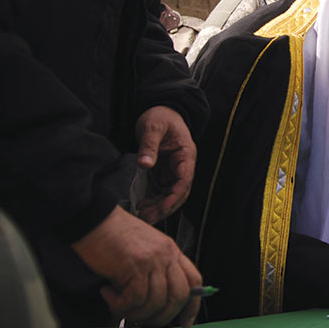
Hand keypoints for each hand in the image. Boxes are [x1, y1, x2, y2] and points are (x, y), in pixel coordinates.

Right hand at [71, 206, 202, 327]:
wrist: (94, 220)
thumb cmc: (114, 237)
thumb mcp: (145, 251)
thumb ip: (155, 272)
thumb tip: (156, 305)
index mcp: (172, 251)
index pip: (194, 280)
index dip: (192, 305)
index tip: (185, 322)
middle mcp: (167, 255)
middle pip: (179, 297)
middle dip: (162, 316)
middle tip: (143, 321)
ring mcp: (152, 260)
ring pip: (156, 303)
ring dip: (136, 313)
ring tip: (119, 306)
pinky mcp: (134, 267)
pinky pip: (134, 300)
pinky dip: (120, 306)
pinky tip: (108, 295)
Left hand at [135, 106, 196, 222]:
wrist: (159, 111)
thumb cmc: (160, 116)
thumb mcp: (153, 128)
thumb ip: (149, 146)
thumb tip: (144, 165)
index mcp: (186, 154)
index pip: (185, 180)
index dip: (175, 195)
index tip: (163, 205)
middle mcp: (182, 165)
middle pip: (179, 192)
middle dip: (165, 206)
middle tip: (148, 216)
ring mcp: (173, 170)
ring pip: (170, 195)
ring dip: (159, 206)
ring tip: (143, 215)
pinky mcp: (164, 172)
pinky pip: (161, 191)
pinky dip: (154, 200)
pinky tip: (143, 206)